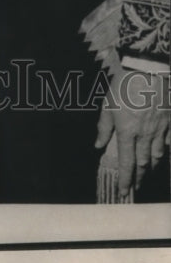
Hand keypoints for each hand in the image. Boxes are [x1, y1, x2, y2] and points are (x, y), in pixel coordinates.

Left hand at [95, 69, 169, 197]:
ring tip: (146, 172)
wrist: (147, 70)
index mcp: (127, 131)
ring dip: (151, 167)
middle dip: (139, 177)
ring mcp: (160, 129)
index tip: (124, 192)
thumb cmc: (124, 85)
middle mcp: (145, 135)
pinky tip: (162, 154)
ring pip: (158, 155)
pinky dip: (165, 151)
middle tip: (136, 187)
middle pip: (143, 163)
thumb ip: (103, 127)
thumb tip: (98, 145)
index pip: (127, 163)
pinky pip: (169, 142)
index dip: (126, 180)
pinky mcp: (169, 122)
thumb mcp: (108, 104)